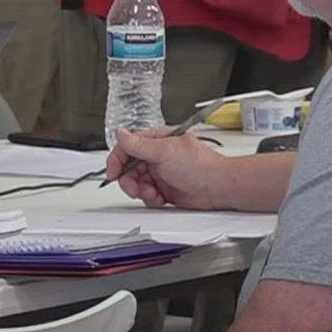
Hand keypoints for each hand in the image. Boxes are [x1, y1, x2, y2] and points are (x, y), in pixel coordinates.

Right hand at [107, 127, 230, 209]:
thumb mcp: (164, 151)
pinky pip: (147, 194)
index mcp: (157, 140)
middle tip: (134, 188)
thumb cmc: (200, 166)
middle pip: (130, 167)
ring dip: (141, 190)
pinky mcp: (165, 189)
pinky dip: (150, 198)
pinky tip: (160, 198)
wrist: (218, 188)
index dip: (117, 159)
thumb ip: (139, 144)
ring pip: (137, 182)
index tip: (113, 171)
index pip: (128, 146)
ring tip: (153, 193)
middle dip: (129, 179)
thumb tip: (120, 132)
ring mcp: (161, 172)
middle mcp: (158, 155)